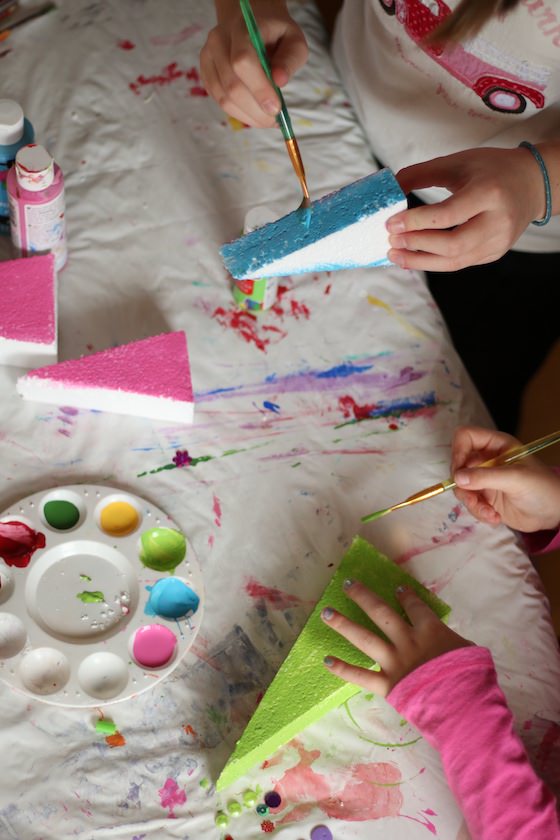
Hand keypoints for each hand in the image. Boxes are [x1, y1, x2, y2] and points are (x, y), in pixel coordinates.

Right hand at [200, 0, 307, 126]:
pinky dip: (238, 112)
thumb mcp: (294, 40)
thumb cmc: (275, 33)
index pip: (243, 61)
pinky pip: (219, 100)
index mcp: (241, 28)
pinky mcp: (206, 73)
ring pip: (223, 97)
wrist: (252, 22)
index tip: (276, 109)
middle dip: (255, 110)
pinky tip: (254, 113)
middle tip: (275, 121)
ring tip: (267, 120)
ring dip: (247, 115)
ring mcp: (208, 58)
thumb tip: (279, 82)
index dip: (259, 89)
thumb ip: (290, 59)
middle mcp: (218, 41)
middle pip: (231, 84)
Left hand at [322, 580, 470, 695]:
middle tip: (348, 583)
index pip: (414, 606)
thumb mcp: (467, 649)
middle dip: (363, 596)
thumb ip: (450, 640)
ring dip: (344, 624)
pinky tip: (326, 660)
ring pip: (364, 639)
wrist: (463, 707)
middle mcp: (407, 641)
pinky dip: (343, 669)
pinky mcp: (387, 685)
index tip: (396, 588)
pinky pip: (361, 676)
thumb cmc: (471, 677)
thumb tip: (444, 639)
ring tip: (326, 612)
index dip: (405, 596)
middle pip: (381, 613)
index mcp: (429, 630)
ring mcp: (395, 662)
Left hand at [385, 147, 545, 270]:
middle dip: (417, 246)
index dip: (416, 222)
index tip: (391, 224)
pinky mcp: (494, 253)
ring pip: (454, 262)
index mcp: (489, 192)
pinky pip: (460, 263)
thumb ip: (421, 174)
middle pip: (452, 245)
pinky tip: (414, 258)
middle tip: (391, 242)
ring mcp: (498, 242)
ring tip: (396, 255)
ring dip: (420, 261)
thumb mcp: (457, 162)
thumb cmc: (491, 170)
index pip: (448, 215)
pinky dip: (433, 262)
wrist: (531, 184)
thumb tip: (389, 189)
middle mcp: (497, 221)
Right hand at [452, 425, 559, 531]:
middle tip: (472, 499)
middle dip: (463, 485)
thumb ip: (485, 477)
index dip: (458, 450)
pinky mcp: (485, 497)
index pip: (465, 437)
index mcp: (496, 445)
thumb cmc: (542, 488)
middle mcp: (486, 460)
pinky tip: (495, 518)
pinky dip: (478, 512)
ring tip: (489, 513)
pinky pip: (470, 502)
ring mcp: (484, 479)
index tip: (459, 472)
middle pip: (458, 465)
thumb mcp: (515, 478)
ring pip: (461, 487)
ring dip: (472, 503)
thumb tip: (457, 478)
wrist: (554, 513)